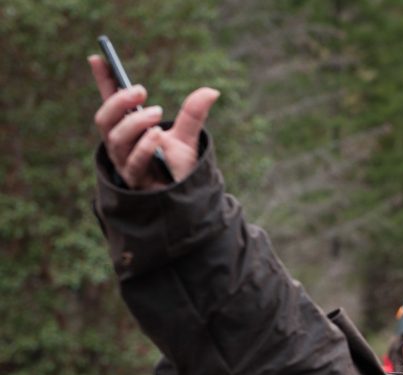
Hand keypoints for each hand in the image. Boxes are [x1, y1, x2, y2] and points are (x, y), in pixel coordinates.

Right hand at [88, 55, 219, 189]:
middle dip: (118, 102)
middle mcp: (120, 144)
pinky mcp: (135, 181)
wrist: (186, 197)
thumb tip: (212, 91)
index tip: (98, 57)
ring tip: (157, 113)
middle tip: (141, 91)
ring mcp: (124, 163)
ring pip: (116, 139)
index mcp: (128, 128)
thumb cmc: (178, 167)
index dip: (102, 81)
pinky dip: (145, 147)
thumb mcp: (187, 136)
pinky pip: (133, 163)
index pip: (110, 102)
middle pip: (104, 120)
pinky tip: (158, 135)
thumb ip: (194, 113)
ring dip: (134, 123)